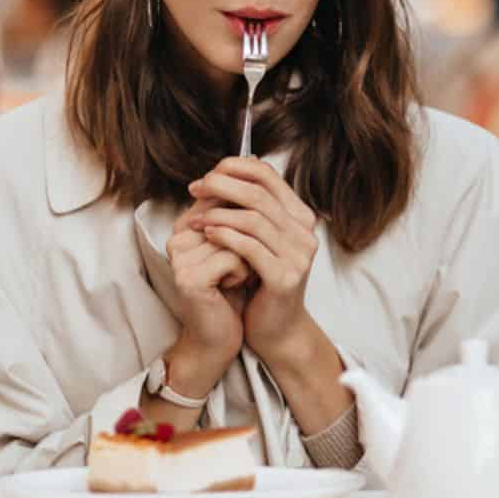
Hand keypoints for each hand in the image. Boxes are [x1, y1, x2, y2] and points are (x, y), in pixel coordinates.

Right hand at [161, 197, 246, 395]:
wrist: (220, 337)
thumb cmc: (233, 292)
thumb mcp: (237, 247)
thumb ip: (238, 216)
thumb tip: (257, 176)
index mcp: (186, 225)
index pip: (222, 196)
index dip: (246, 219)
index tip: (243, 248)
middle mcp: (177, 236)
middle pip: (231, 215)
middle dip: (248, 241)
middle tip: (241, 266)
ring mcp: (180, 256)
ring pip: (236, 235)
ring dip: (248, 258)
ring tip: (236, 277)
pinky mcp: (189, 277)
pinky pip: (233, 256)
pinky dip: (243, 273)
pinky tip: (232, 288)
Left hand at [188, 158, 319, 363]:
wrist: (277, 329)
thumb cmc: (262, 281)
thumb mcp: (260, 239)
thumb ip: (252, 208)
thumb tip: (229, 168)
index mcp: (300, 217)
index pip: (268, 176)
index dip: (235, 168)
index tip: (207, 175)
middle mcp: (305, 232)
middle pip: (259, 194)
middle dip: (221, 186)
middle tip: (195, 189)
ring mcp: (298, 256)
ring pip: (254, 219)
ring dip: (217, 213)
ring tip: (194, 218)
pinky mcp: (285, 277)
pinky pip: (250, 247)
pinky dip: (225, 236)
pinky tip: (207, 234)